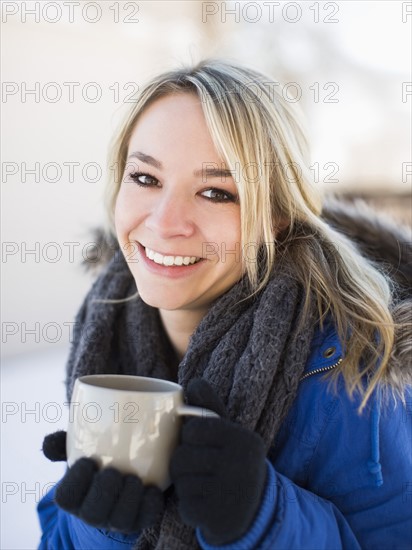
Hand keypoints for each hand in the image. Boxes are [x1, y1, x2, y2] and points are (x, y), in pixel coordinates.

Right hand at [41, 431, 163, 532]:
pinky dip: (149, 505)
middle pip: (92, 513)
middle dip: (103, 493)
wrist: (120, 481)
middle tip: (113, 471)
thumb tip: (48, 443)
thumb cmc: (97, 461)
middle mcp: (93, 513)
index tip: (87, 460)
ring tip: (133, 479)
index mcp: (75, 497)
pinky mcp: (140, 520)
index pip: (66, 497)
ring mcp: (117, 520)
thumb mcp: (79, 451)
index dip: (75, 482)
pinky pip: (145, 519)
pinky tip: (153, 489)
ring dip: (127, 499)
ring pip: (119, 520)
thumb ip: (64, 444)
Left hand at [170, 379, 266, 545]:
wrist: (254, 509)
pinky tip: (205, 501)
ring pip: (181, 480)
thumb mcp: (229, 432)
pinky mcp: (217, 517)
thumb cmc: (233, 461)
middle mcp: (241, 464)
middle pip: (182, 456)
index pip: (194, 429)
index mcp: (243, 439)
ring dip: (185, 482)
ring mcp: (229, 493)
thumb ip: (209, 408)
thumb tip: (193, 382)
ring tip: (202, 482)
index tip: (202, 442)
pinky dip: (189, 503)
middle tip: (200, 466)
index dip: (190, 436)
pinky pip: (185, 504)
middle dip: (184, 461)